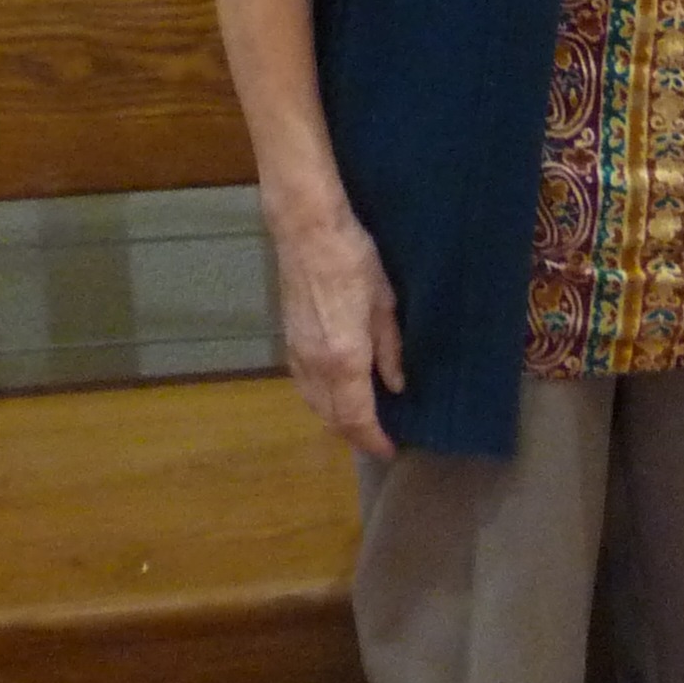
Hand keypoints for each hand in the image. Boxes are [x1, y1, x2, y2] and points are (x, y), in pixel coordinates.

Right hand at [270, 205, 403, 460]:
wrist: (307, 232)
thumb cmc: (354, 259)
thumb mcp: (385, 303)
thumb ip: (390, 349)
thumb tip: (396, 385)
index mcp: (344, 359)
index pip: (357, 417)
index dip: (373, 439)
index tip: (390, 450)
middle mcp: (315, 366)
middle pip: (332, 417)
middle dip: (355, 433)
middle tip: (380, 437)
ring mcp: (296, 355)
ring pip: (315, 404)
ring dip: (336, 418)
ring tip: (362, 419)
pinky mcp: (287, 342)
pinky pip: (304, 386)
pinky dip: (321, 400)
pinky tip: (336, 393)